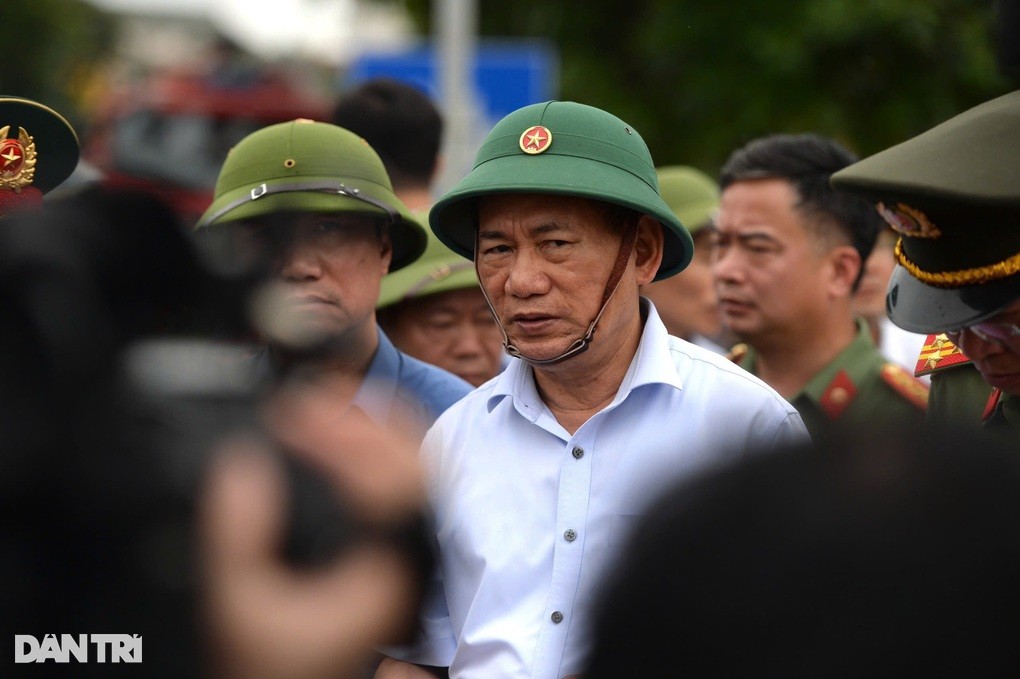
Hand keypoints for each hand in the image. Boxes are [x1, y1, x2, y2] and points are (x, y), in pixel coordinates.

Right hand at [201, 376, 427, 678]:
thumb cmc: (268, 659)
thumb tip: (241, 464)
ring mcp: (407, 549)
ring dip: (369, 430)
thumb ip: (236, 534)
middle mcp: (410, 555)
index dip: (342, 439)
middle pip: (411, 466)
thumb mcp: (238, 604)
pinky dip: (375, 448)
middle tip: (302, 405)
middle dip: (358, 424)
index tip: (292, 419)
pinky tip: (340, 432)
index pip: (388, 482)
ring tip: (314, 409)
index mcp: (386, 567)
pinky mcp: (392, 545)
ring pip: (412, 469)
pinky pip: (400, 483)